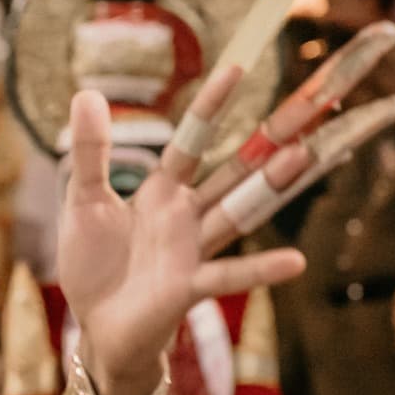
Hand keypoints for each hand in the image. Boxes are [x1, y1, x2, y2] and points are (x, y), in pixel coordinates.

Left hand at [59, 80, 304, 394]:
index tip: (237, 67)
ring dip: (271, 186)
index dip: (211, 105)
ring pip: (239, 210)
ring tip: (305, 155)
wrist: (97, 327)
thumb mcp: (82, 201)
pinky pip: (229, 274)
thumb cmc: (95, 266)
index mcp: (162, 192)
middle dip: (270, 142)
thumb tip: (87, 92)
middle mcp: (186, 215)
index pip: (191, 139)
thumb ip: (89, 152)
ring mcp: (193, 250)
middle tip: (312, 108)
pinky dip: (261, 269)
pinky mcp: (189, 286)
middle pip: (235, 170)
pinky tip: (295, 262)